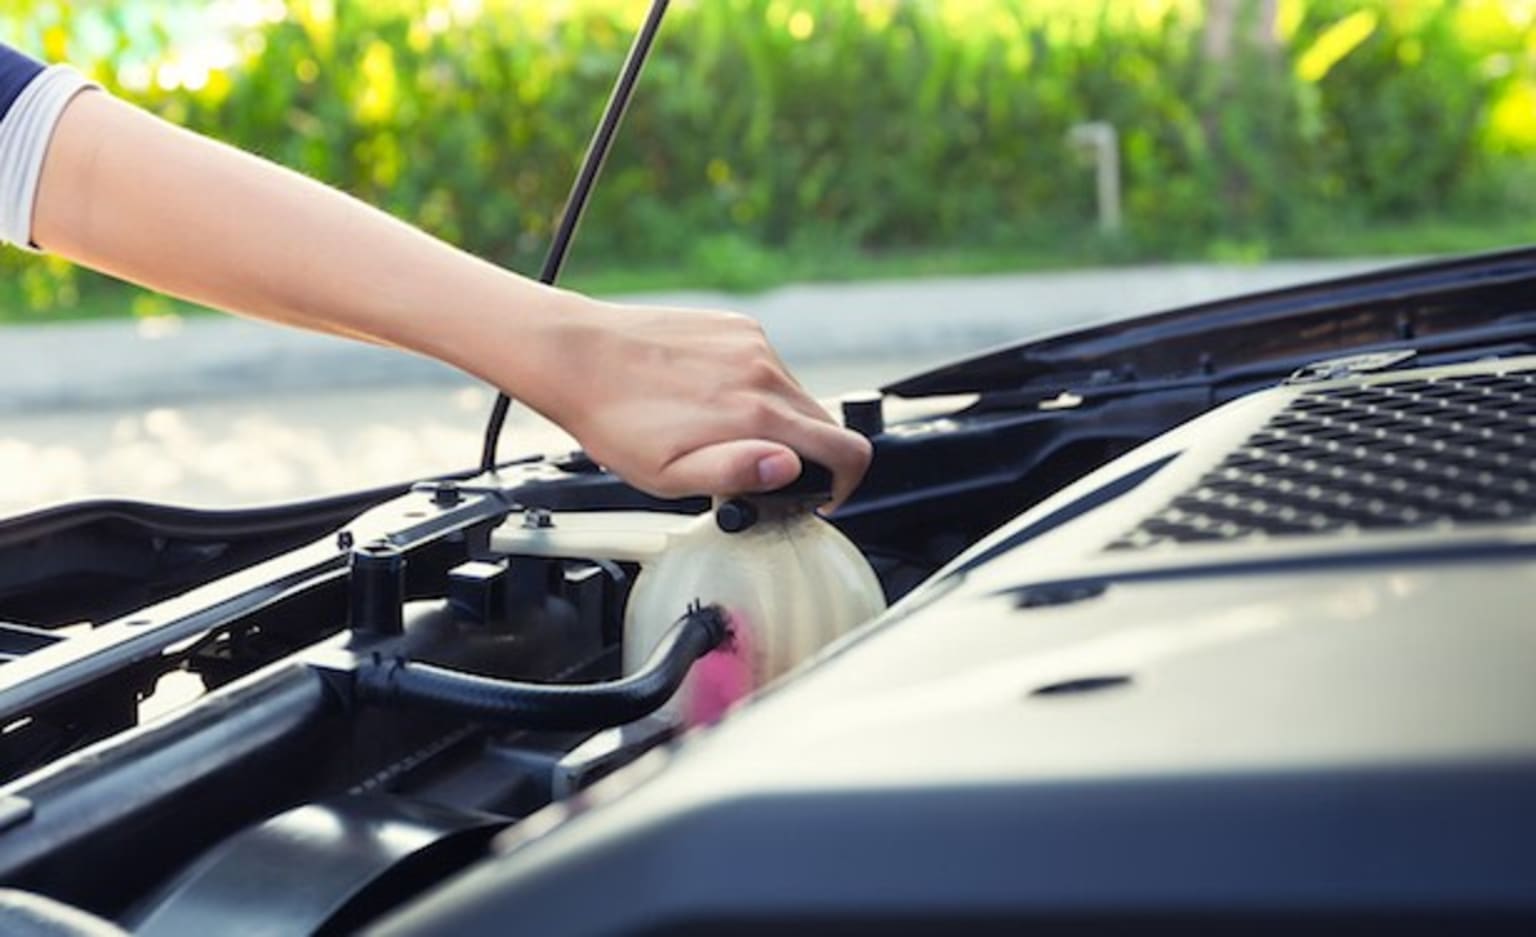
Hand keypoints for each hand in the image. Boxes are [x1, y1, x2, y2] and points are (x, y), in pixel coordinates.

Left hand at [502, 298, 871, 509]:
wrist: (577, 357)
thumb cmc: (614, 422)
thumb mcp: (668, 477)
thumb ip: (736, 474)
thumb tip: (790, 468)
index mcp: (754, 415)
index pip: (846, 450)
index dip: (843, 485)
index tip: (816, 496)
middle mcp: (763, 372)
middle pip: (824, 424)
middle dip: (806, 456)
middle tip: (758, 474)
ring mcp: (752, 344)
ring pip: (795, 395)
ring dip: (776, 422)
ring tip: (723, 435)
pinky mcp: (738, 326)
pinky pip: (769, 365)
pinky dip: (755, 389)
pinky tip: (710, 400)